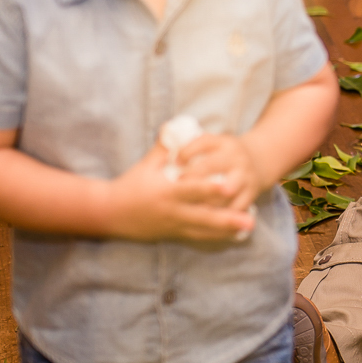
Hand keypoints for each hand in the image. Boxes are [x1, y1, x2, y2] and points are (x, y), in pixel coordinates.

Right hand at [104, 142, 255, 241]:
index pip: (191, 191)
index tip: (228, 186)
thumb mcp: (147, 165)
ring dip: (228, 229)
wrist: (111, 213)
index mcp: (166, 192)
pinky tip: (235, 234)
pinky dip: (217, 236)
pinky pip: (199, 237)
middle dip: (228, 219)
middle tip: (250, 219)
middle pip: (204, 217)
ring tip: (249, 227)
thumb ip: (165, 147)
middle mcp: (173, 212)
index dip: (210, 189)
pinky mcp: (175, 233)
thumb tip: (176, 125)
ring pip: (205, 230)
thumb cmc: (130, 185)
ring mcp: (175, 225)